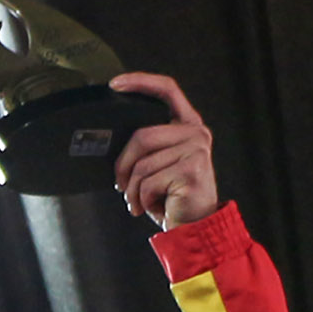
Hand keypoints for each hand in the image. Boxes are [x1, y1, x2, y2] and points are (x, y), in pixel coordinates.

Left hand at [111, 74, 218, 228]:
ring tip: (138, 201)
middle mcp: (196, 133)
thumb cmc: (174, 199)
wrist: (195, 230)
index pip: (167, 90)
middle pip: (142, 136)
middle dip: (123, 165)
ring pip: (142, 163)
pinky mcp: (191, 170)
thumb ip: (148, 145)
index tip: (116, 84)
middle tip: (122, 185)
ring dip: (132, 189)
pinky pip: (149, 182)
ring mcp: (196, 150)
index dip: (140, 81)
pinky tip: (150, 206)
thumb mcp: (160, 164)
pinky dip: (142, 199)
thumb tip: (116, 141)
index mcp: (188, 125)